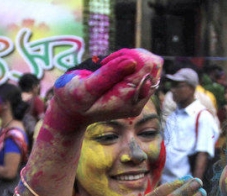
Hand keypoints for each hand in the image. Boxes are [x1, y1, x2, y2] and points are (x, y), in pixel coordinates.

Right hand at [45, 48, 162, 131]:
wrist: (72, 110)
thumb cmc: (73, 99)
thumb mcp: (84, 88)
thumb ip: (107, 76)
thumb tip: (132, 62)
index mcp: (128, 101)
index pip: (148, 67)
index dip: (131, 55)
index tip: (108, 61)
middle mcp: (138, 101)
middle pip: (154, 65)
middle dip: (132, 55)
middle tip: (108, 61)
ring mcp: (139, 97)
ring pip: (151, 65)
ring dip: (130, 57)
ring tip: (107, 64)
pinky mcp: (137, 91)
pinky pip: (144, 68)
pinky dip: (129, 61)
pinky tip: (112, 67)